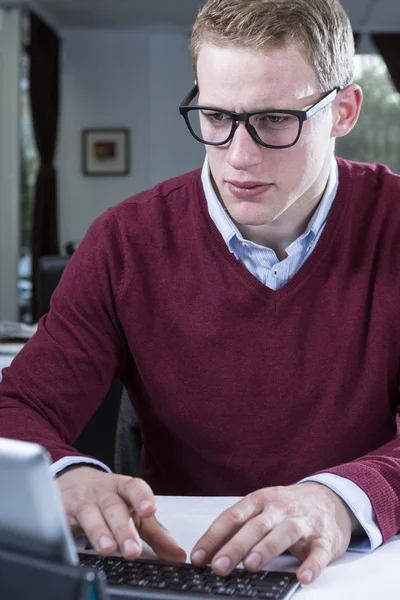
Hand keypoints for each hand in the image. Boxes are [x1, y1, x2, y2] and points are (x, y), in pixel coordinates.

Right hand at [57, 465, 185, 561]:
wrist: (73, 481)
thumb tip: (177, 554)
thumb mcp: (134, 510)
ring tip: (109, 549)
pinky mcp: (64, 513)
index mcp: (123, 487)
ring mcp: (83, 501)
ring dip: (100, 532)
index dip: (142, 497)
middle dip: (123, 528)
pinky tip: (75, 546)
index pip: (134, 487)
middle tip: (133, 549)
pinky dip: (72, 534)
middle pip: (113, 506)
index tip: (150, 509)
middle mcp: (103, 492)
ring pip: (90, 514)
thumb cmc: (109, 498)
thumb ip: (156, 533)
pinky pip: (67, 523)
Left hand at [191, 482, 357, 584]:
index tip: (198, 556)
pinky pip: (319, 552)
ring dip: (266, 549)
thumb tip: (210, 553)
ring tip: (251, 566)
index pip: (233, 516)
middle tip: (218, 566)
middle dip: (235, 546)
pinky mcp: (325, 539)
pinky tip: (303, 577)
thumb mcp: (262, 507)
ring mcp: (303, 522)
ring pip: (284, 533)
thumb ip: (241, 527)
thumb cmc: (288, 506)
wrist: (330, 497)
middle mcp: (280, 508)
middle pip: (255, 526)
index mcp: (260, 500)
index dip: (214, 536)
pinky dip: (312, 565)